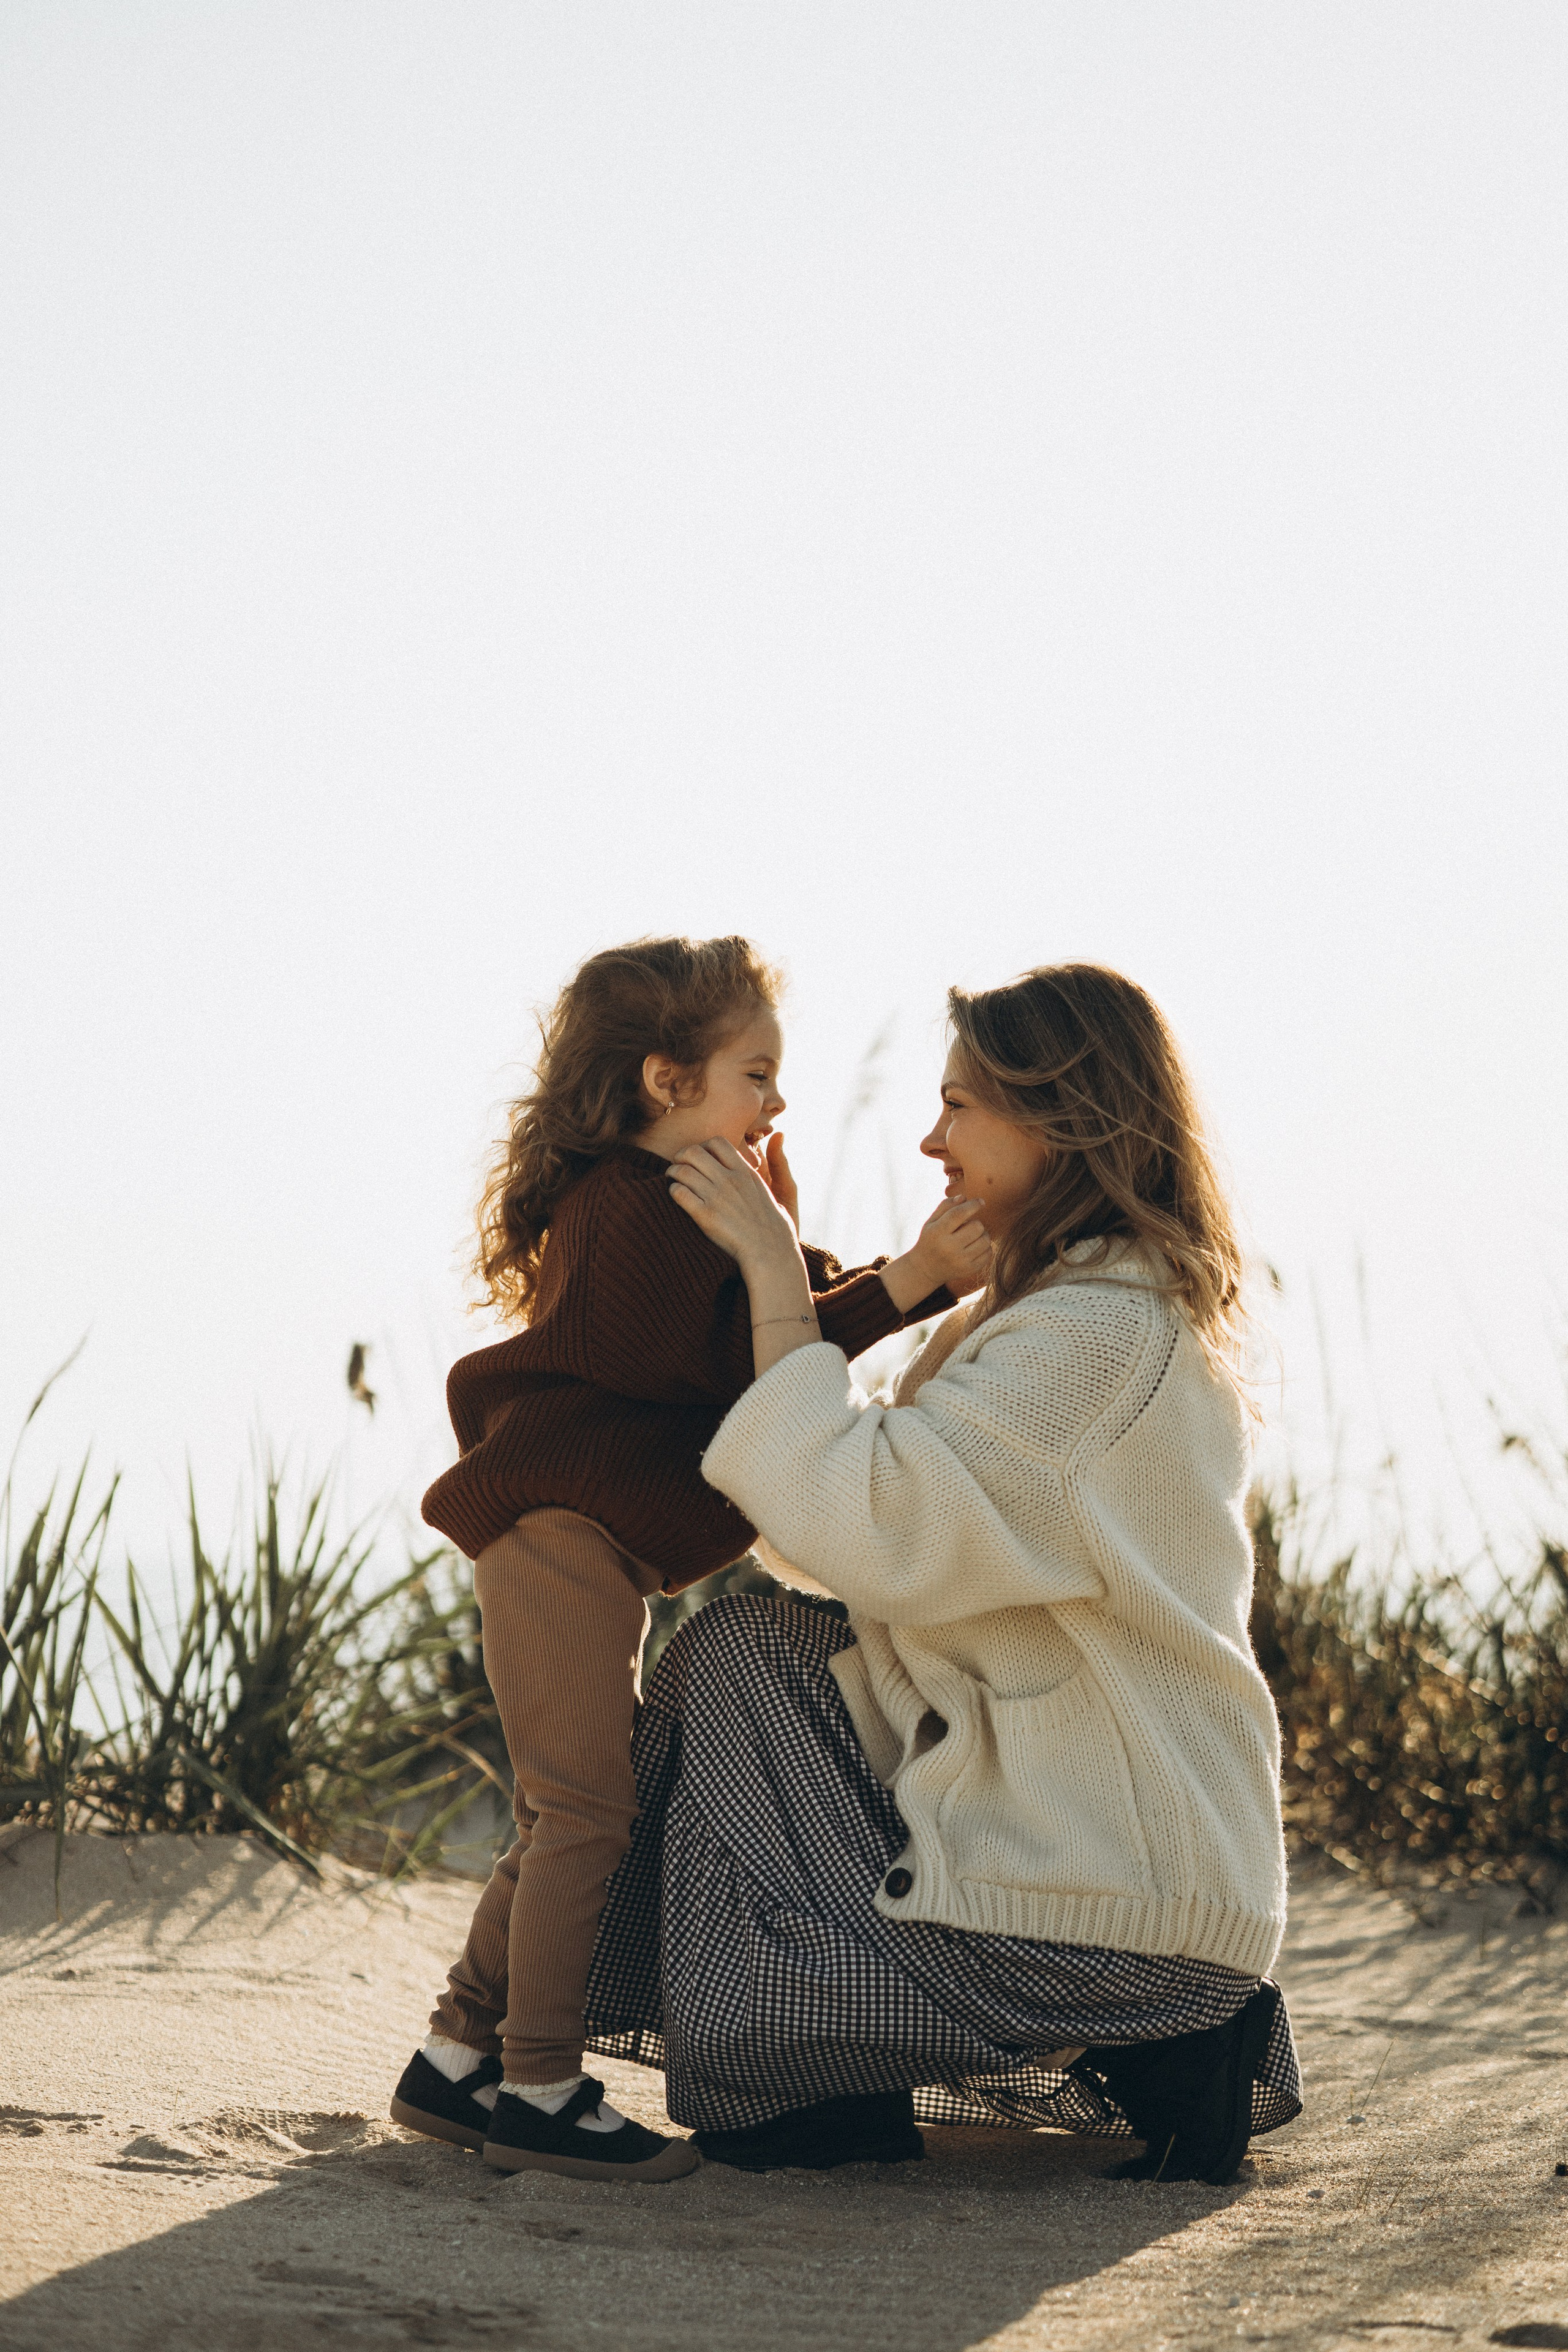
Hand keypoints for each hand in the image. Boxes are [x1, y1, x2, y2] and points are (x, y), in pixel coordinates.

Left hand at [668, 1136, 803, 1275]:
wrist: (770, 1252)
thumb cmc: (774, 1223)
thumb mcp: (780, 1188)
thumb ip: (775, 1162)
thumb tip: (779, 1133)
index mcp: (745, 1172)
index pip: (717, 1142)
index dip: (703, 1146)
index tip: (700, 1156)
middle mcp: (730, 1181)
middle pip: (694, 1152)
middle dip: (682, 1156)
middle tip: (678, 1164)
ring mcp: (717, 1198)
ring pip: (682, 1171)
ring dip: (673, 1172)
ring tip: (673, 1179)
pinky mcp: (705, 1216)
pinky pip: (679, 1193)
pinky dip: (673, 1191)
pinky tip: (677, 1196)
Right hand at [880, 1196, 991, 1311]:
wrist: (926, 1269)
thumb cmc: (930, 1240)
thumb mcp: (931, 1222)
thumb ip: (945, 1207)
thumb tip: (964, 1197)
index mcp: (937, 1233)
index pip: (958, 1214)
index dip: (972, 1205)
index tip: (980, 1202)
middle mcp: (949, 1248)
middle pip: (977, 1227)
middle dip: (976, 1223)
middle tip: (969, 1226)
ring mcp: (960, 1261)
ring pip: (985, 1240)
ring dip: (982, 1234)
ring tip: (973, 1236)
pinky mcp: (970, 1270)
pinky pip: (988, 1253)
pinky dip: (985, 1247)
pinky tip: (975, 1247)